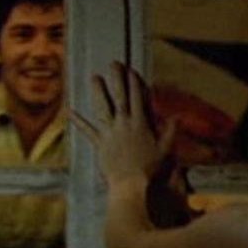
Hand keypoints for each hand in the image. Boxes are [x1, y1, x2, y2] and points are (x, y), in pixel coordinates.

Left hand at [70, 62, 176, 184]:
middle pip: (119, 97)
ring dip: (98, 92)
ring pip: (102, 108)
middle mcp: (123, 123)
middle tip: (113, 64)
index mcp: (140, 124)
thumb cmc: (149, 169)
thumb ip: (171, 132)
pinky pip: (88, 130)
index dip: (134, 83)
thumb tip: (177, 118)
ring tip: (94, 77)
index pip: (137, 98)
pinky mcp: (100, 143)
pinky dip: (79, 122)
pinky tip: (70, 112)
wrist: (130, 184)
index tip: (132, 70)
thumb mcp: (165, 150)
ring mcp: (110, 132)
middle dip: (117, 79)